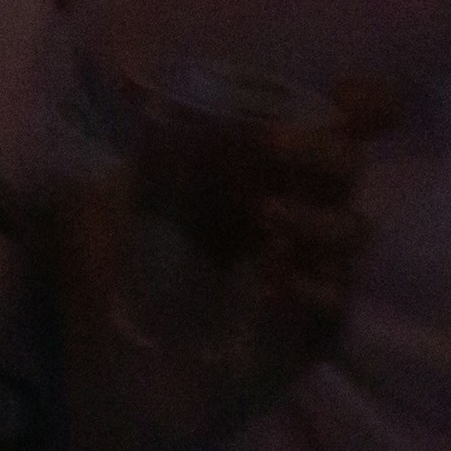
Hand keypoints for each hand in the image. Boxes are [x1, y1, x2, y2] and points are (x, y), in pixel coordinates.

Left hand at [55, 87, 377, 450]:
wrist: (83, 371)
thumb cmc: (92, 274)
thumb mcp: (100, 197)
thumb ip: (134, 149)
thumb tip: (145, 79)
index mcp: (236, 174)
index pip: (310, 128)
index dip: (353, 109)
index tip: (368, 99)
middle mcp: (276, 215)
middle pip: (344, 169)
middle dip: (325, 150)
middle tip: (274, 147)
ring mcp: (295, 275)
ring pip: (352, 231)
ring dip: (319, 215)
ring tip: (267, 218)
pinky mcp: (300, 337)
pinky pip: (335, 305)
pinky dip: (315, 287)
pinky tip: (274, 282)